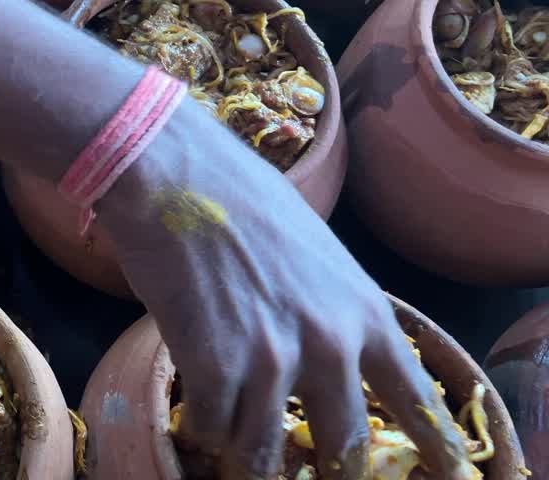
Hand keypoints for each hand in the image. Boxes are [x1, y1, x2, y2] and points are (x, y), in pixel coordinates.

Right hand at [97, 99, 473, 479]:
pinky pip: (211, 429)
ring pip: (264, 450)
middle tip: (302, 470)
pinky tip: (195, 401)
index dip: (432, 447)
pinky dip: (201, 424)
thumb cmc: (240, 198)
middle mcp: (330, 346)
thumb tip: (324, 350)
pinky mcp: (214, 367)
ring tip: (228, 426)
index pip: (416, 399)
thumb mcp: (318, 253)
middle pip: (343, 446)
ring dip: (243, 445)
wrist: (177, 174)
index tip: (446, 476)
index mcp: (365, 313)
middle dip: (326, 468)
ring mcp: (272, 361)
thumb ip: (331, 308)